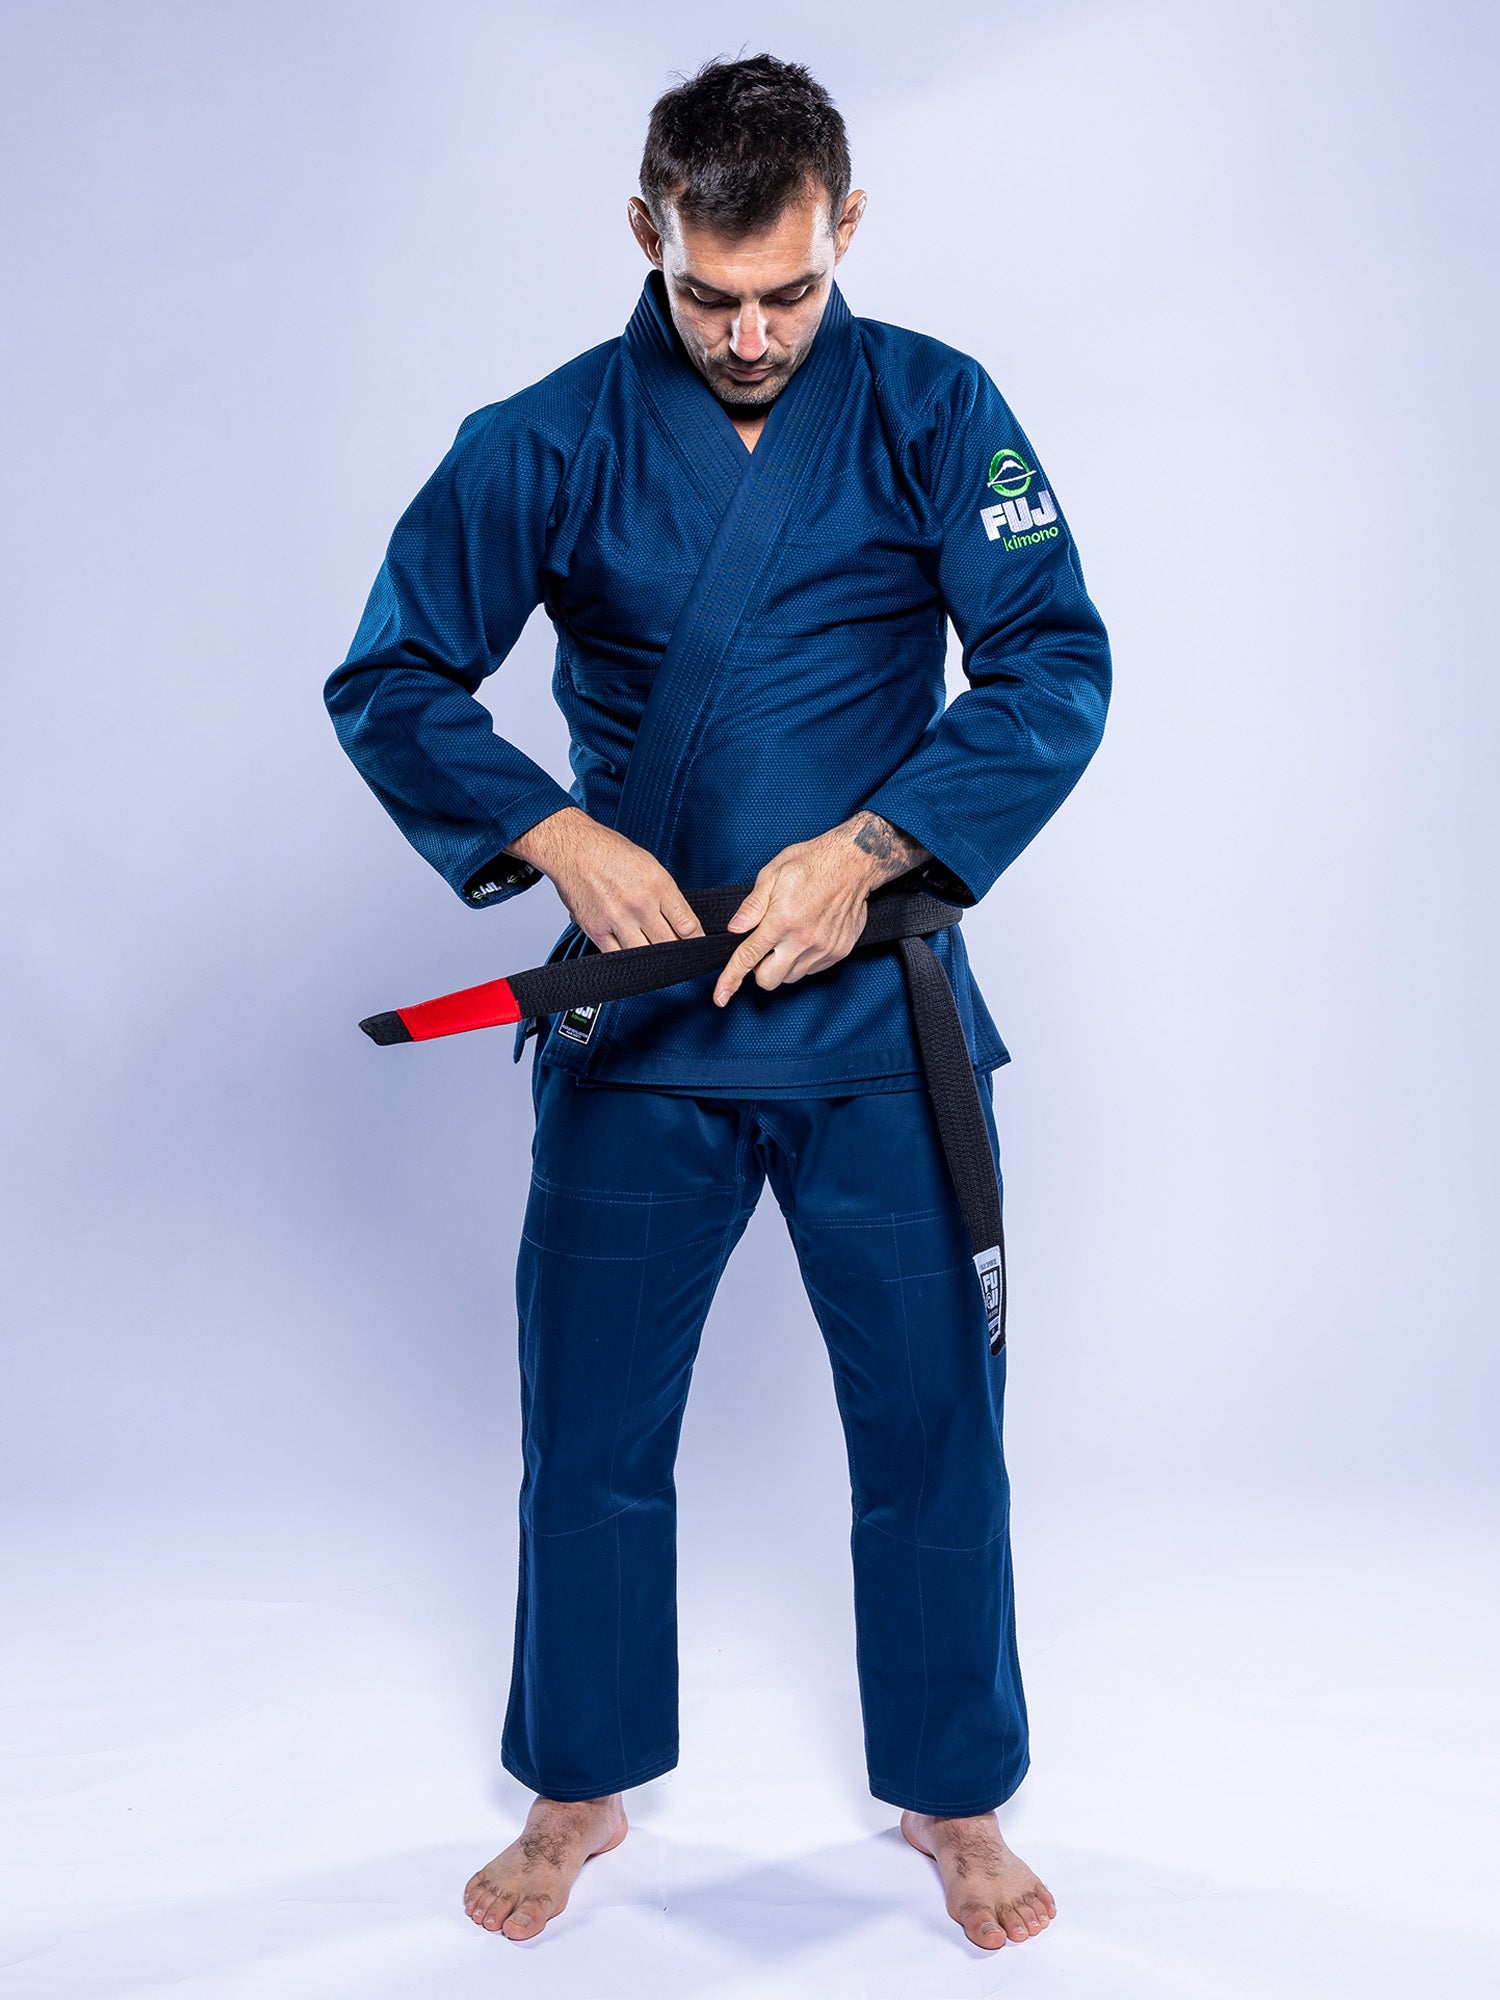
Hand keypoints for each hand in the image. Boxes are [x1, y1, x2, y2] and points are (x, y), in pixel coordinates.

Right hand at [506, 807, 704, 949]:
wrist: (572, 848)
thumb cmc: (610, 852)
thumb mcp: (650, 865)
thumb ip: (665, 894)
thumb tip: (680, 921)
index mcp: (658, 885)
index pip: (688, 925)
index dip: (696, 940)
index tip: (697, 945)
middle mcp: (640, 903)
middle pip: (670, 944)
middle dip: (678, 953)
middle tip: (681, 957)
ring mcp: (617, 919)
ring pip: (646, 955)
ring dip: (654, 960)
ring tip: (657, 959)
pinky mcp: (597, 930)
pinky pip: (618, 956)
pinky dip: (628, 960)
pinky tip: (633, 957)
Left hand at [712, 812, 929, 1006]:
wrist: (853, 862)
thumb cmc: (811, 863)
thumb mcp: (772, 874)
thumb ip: (752, 906)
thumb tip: (734, 929)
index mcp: (782, 920)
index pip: (749, 957)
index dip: (731, 979)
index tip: (720, 997)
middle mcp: (803, 940)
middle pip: (769, 980)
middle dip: (760, 970)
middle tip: (765, 948)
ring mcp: (824, 948)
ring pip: (791, 977)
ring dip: (783, 965)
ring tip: (789, 938)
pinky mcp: (839, 952)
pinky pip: (812, 970)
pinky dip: (803, 961)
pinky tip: (807, 937)